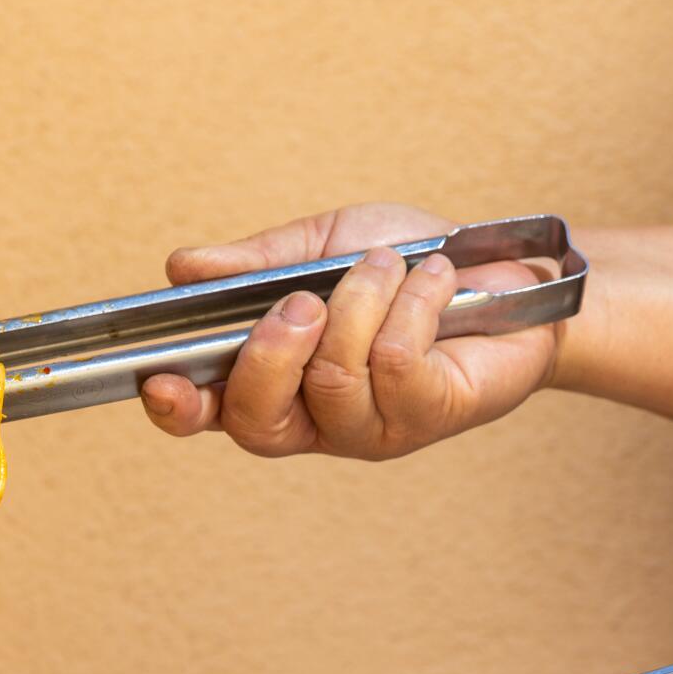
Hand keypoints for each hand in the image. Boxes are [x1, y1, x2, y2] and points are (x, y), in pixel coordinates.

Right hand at [140, 203, 558, 458]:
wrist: (510, 271)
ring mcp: (372, 426)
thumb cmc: (410, 263)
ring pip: (332, 381)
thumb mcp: (324, 246)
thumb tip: (182, 266)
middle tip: (302, 300)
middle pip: (258, 422)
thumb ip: (257, 264)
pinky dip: (410, 304)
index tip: (162, 380)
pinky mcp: (427, 416)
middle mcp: (318, 418)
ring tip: (387, 264)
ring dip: (357, 305)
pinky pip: (395, 364)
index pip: (213, 413)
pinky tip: (434, 277)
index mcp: (279, 380)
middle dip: (270, 353)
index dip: (180, 408)